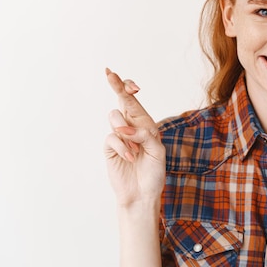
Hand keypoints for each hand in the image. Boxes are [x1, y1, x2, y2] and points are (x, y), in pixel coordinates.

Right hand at [103, 68, 165, 207]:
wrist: (142, 194)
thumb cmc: (154, 173)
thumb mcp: (157, 152)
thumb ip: (145, 136)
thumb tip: (125, 128)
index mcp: (145, 125)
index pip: (134, 102)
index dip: (129, 88)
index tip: (130, 84)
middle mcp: (131, 127)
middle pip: (120, 100)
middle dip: (116, 85)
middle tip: (109, 73)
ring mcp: (119, 136)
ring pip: (114, 118)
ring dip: (127, 133)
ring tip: (136, 151)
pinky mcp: (109, 148)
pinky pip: (111, 137)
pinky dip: (122, 146)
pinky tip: (130, 157)